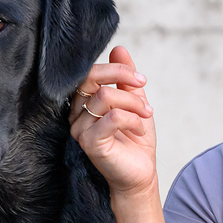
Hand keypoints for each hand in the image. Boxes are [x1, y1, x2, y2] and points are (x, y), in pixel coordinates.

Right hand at [69, 45, 156, 197]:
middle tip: (142, 85)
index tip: (141, 79)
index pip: (90, 74)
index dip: (116, 69)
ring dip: (133, 103)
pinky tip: (139, 130)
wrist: (140, 173)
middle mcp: (76, 114)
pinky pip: (112, 117)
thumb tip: (118, 49)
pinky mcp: (89, 143)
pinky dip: (132, 120)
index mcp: (84, 103)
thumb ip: (125, 79)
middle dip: (120, 76)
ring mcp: (79, 129)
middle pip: (90, 79)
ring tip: (146, 115)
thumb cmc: (135, 140)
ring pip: (105, 97)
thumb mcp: (134, 103)